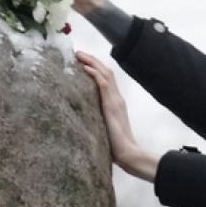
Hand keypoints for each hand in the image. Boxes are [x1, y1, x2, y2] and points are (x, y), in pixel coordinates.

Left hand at [76, 51, 159, 181]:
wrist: (128, 153)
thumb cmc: (116, 147)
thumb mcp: (105, 129)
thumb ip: (98, 122)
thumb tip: (84, 123)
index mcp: (116, 103)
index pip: (107, 79)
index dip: (96, 68)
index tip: (83, 62)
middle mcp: (117, 98)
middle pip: (106, 71)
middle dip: (92, 60)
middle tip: (78, 53)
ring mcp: (116, 101)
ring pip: (105, 73)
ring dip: (92, 62)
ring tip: (79, 55)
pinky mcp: (112, 106)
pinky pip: (103, 84)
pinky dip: (94, 74)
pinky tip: (85, 68)